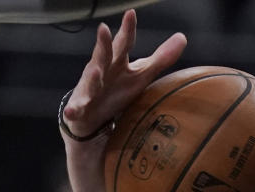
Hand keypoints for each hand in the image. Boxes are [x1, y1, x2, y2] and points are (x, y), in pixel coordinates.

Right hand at [61, 12, 185, 148]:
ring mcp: (90, 88)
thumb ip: (160, 58)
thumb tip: (182, 38)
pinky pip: (77, 108)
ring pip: (91, 81)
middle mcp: (102, 70)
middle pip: (104, 55)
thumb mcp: (141, 74)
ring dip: (92, 76)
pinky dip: (74, 109)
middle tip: (103, 29)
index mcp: (117, 61)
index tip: (131, 13)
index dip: (128, 29)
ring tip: (94, 70)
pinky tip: (72, 111)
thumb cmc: (118, 89)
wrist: (92, 114)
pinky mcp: (81, 106)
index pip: (124, 43)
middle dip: (103, 43)